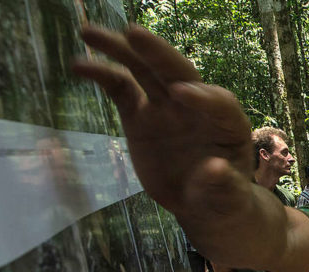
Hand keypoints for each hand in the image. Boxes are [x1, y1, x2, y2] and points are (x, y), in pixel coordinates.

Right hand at [72, 25, 253, 215]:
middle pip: (180, 73)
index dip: (202, 96)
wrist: (203, 202)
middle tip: (134, 33)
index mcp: (228, 123)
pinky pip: (121, 89)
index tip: (182, 94)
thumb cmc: (224, 197)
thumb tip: (215, 170)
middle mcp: (198, 106)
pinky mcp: (141, 115)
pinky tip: (79, 65)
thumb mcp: (229, 198)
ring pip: (145, 72)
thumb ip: (224, 184)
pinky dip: (103, 75)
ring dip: (120, 50)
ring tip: (88, 32)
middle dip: (158, 53)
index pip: (218, 102)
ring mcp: (167, 107)